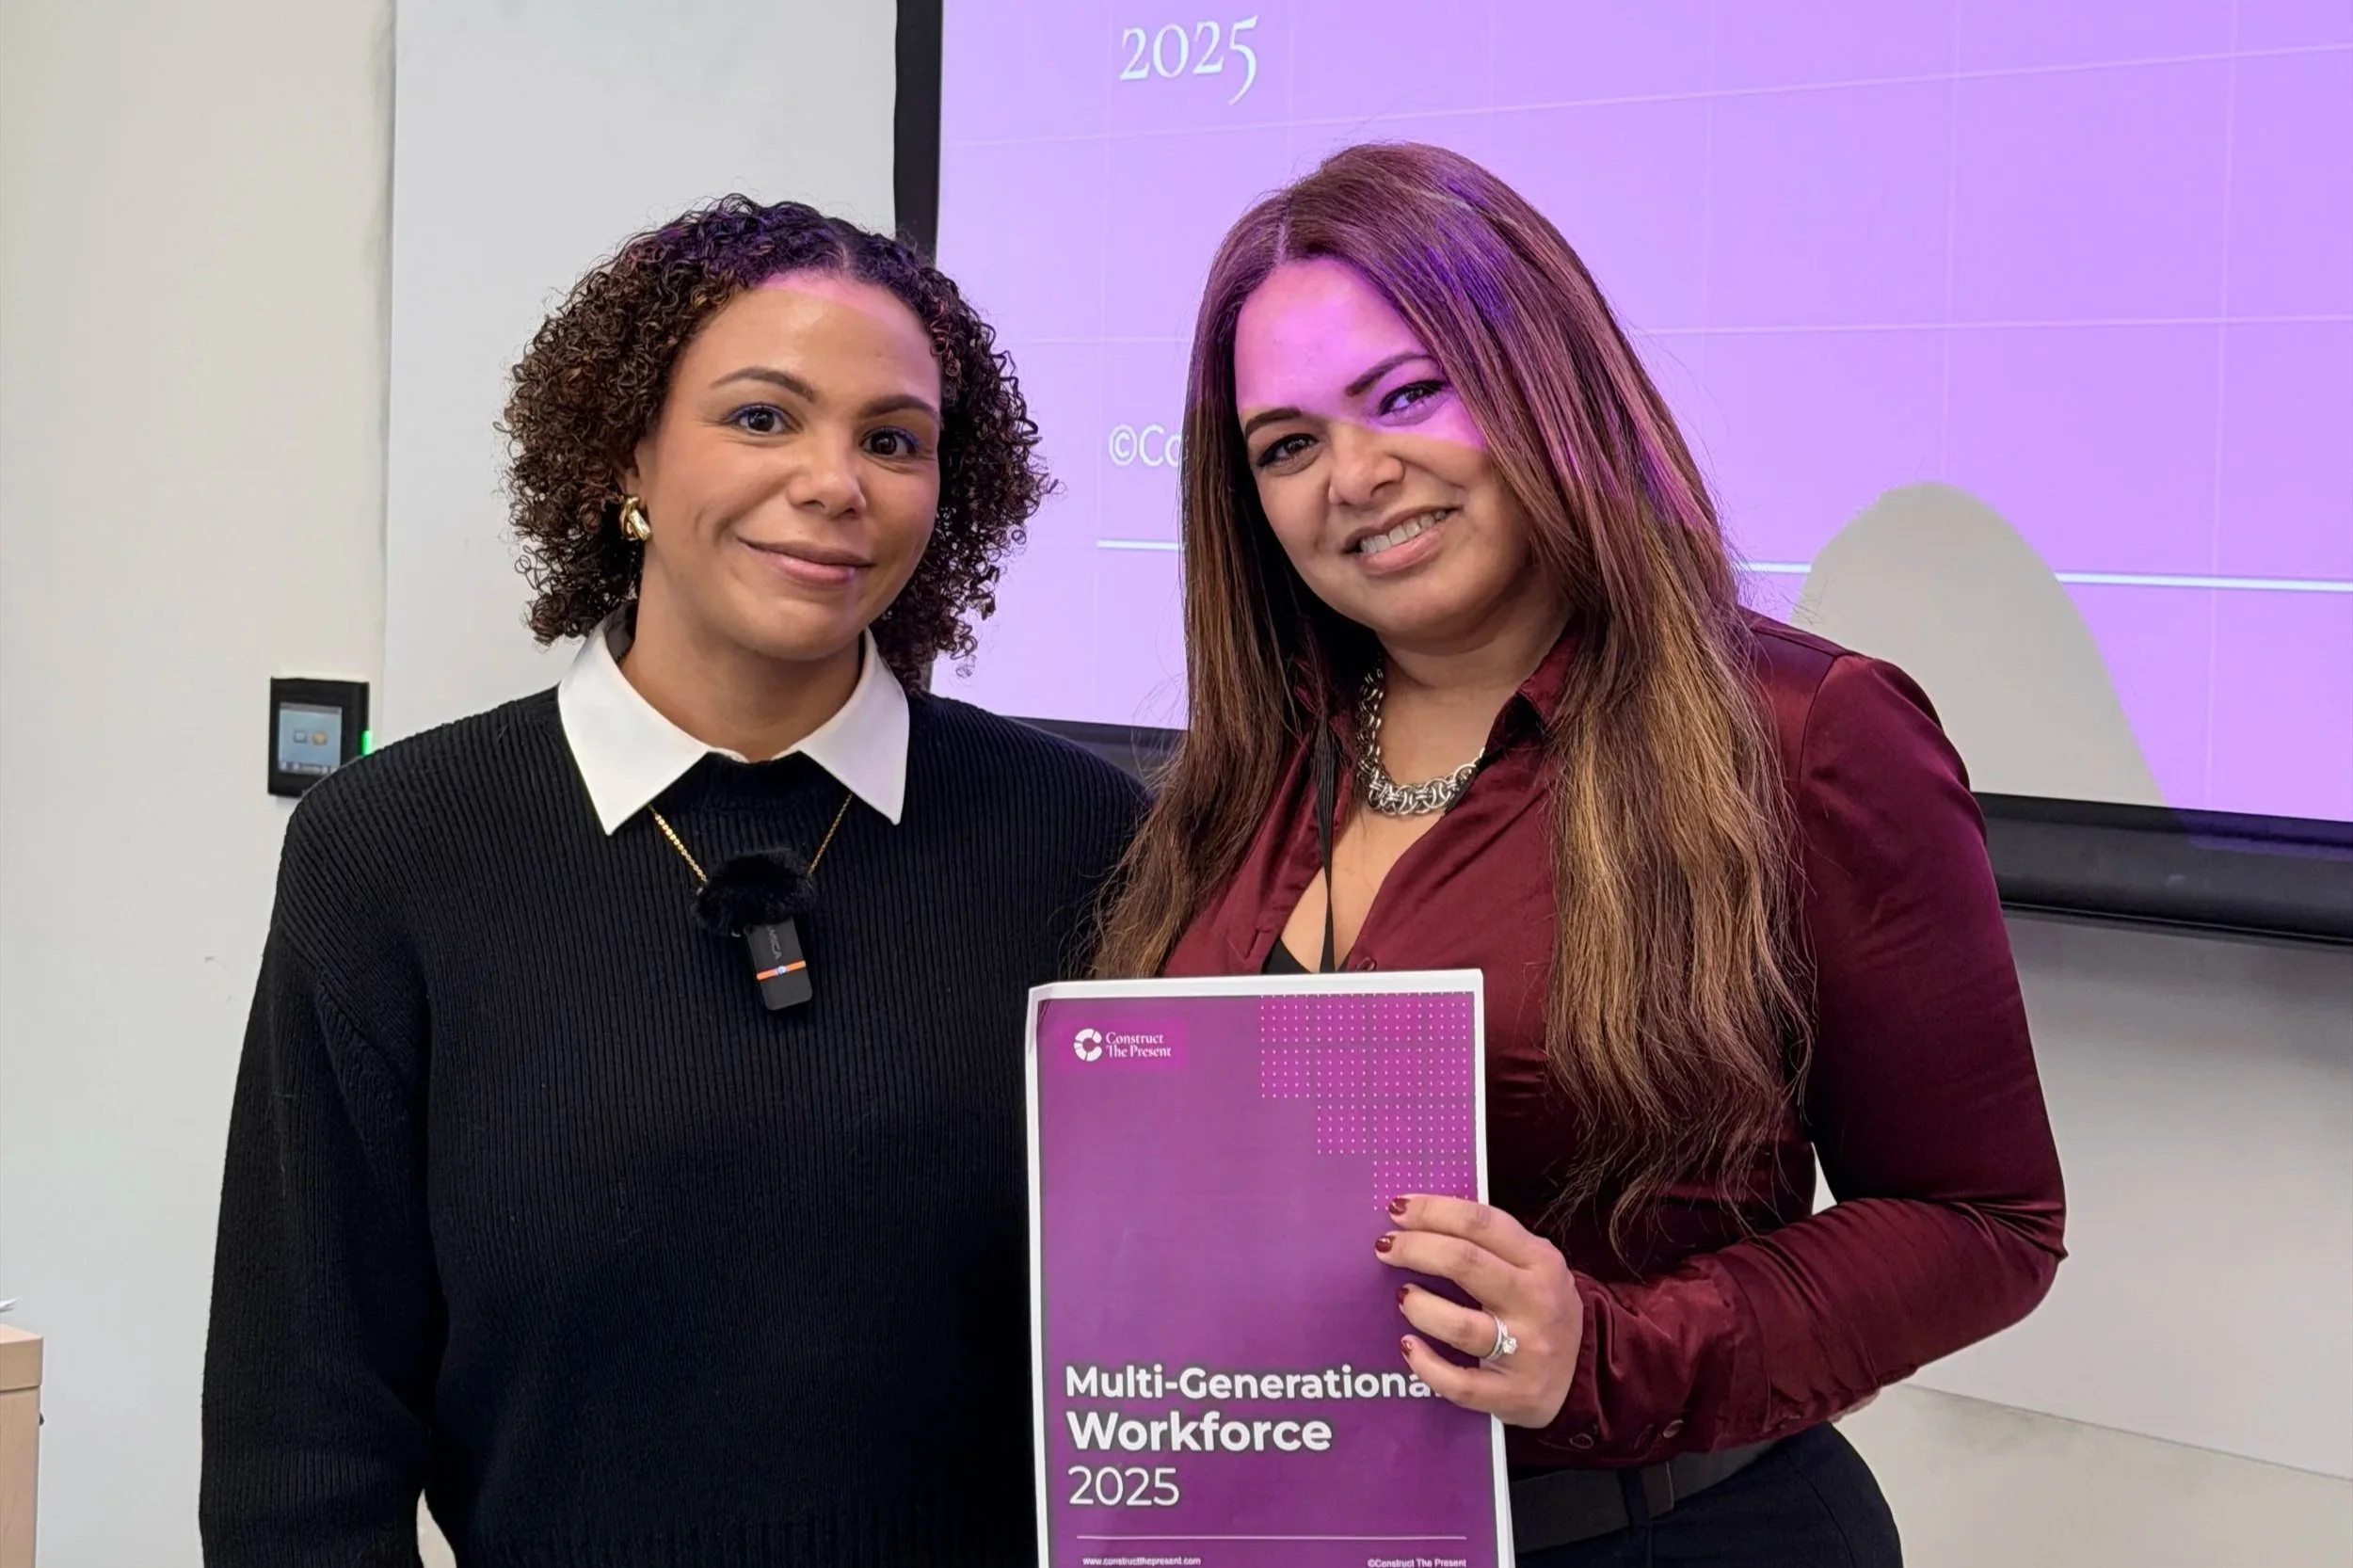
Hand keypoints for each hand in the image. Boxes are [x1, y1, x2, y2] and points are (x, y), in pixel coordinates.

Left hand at [1377, 1194, 1582, 1428]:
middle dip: (1415, 1249)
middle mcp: (1536, 1302)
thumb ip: (1490, 1244)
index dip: (1433, 1211)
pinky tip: (1408, 1346)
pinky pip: (1458, 1382)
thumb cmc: (1541, 1309)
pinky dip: (1425, 1364)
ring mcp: (1525, 1351)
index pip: (1480, 1222)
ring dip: (1420, 1306)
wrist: (1586, 1374)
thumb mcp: (1533, 1267)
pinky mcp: (1512, 1394)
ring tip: (1404, 1296)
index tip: (1397, 1208)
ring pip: (1459, 1325)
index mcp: (1541, 1261)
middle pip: (1464, 1263)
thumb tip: (1421, 1221)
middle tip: (1386, 1247)